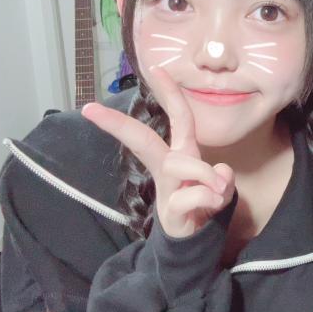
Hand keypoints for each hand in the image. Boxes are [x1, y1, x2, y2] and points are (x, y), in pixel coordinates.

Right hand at [82, 66, 235, 237]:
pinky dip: (210, 197)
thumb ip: (222, 177)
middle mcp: (169, 168)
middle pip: (144, 140)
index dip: (169, 93)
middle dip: (120, 124)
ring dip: (203, 172)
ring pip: (179, 165)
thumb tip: (223, 173)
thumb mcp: (219, 187)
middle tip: (89, 109)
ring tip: (218, 188)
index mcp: (180, 154)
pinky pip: (193, 196)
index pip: (177, 118)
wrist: (193, 243)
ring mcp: (167, 190)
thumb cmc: (202, 204)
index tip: (155, 68)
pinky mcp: (171, 213)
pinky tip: (213, 204)